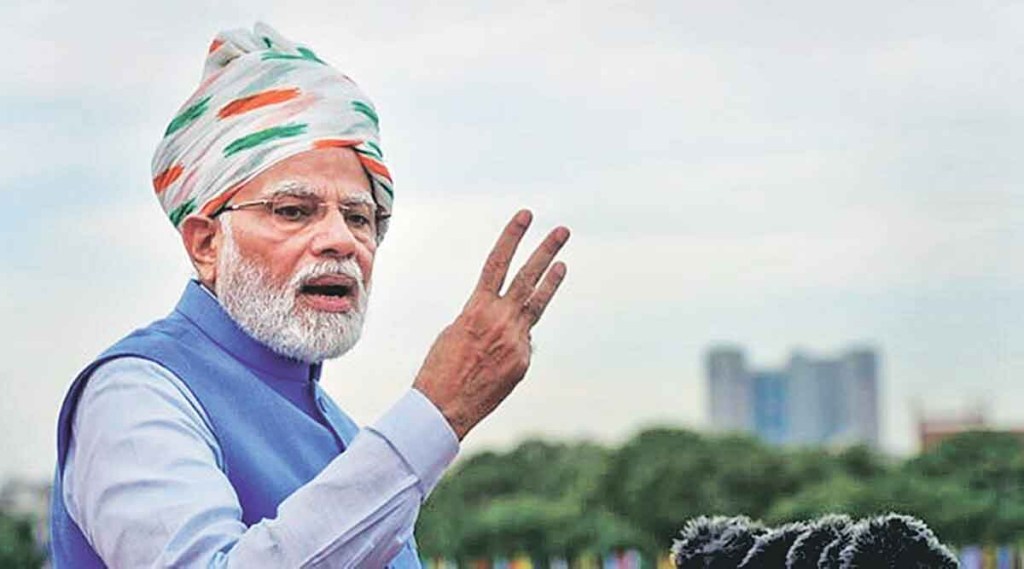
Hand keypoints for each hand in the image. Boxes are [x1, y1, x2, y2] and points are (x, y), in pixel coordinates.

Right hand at [412, 209, 569, 439]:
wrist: (443, 408)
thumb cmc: (440, 368)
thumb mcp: (455, 332)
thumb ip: (484, 317)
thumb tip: (509, 319)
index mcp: (477, 308)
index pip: (498, 263)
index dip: (512, 237)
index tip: (526, 216)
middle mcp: (501, 320)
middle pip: (528, 277)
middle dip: (546, 251)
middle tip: (562, 231)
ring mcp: (516, 341)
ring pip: (536, 306)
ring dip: (550, 283)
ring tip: (563, 264)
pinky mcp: (523, 362)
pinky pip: (522, 345)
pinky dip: (512, 347)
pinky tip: (493, 362)